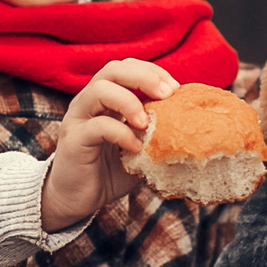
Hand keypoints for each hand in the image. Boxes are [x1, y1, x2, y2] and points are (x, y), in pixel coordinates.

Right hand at [41, 61, 177, 231]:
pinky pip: (98, 126)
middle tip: (167, 95)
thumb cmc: (109, 172)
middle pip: (113, 69)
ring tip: (147, 124)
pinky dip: (122, 133)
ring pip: (100, 90)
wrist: (76, 200)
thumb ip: (156, 133)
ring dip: (130, 102)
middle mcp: (88, 102)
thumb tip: (193, 127)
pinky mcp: (73, 140)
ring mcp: (78, 119)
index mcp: (104, 99)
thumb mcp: (139, 147)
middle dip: (145, 77)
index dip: (152, 71)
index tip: (175, 89)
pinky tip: (135, 148)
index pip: (127, 67)